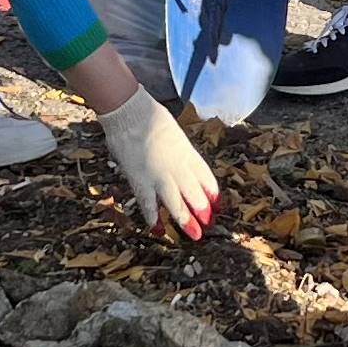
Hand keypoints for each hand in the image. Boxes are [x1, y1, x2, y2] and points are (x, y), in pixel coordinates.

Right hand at [96, 87, 220, 239]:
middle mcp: (177, 166)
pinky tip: (158, 230)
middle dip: (203, 209)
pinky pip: (148, 203)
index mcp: (186, 152)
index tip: (218, 203)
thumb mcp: (174, 133)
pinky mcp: (140, 179)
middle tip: (209, 223)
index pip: (205, 175)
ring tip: (195, 234)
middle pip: (195, 192)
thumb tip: (181, 162)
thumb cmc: (148, 116)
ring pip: (176, 202)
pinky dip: (153, 217)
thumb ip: (179, 150)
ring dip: (185, 219)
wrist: (129, 112)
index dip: (211, 191)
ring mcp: (159, 174)